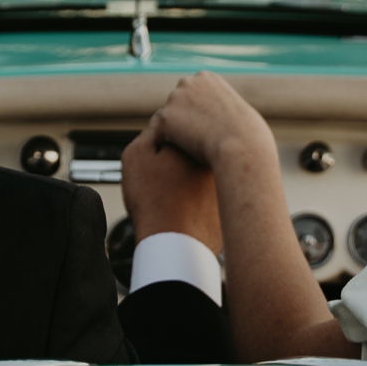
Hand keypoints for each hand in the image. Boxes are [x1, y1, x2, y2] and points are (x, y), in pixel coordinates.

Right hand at [120, 120, 221, 249]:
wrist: (172, 244)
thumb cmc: (153, 201)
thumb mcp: (137, 155)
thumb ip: (152, 131)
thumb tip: (164, 121)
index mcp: (197, 143)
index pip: (183, 129)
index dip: (164, 141)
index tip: (157, 158)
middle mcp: (218, 160)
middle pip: (196, 150)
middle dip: (181, 159)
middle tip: (163, 179)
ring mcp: (225, 184)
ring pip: (204, 173)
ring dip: (192, 178)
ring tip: (173, 197)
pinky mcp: (229, 205)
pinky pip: (211, 195)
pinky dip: (200, 199)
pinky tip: (185, 210)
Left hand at [151, 70, 276, 172]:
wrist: (240, 143)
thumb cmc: (245, 132)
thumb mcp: (236, 110)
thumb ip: (220, 107)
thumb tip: (217, 115)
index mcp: (206, 77)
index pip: (192, 93)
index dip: (197, 112)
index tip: (204, 127)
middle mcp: (187, 82)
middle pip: (177, 102)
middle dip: (182, 118)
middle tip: (193, 139)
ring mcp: (174, 98)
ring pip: (168, 118)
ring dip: (174, 131)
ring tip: (186, 149)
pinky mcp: (165, 117)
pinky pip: (159, 135)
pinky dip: (164, 145)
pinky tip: (172, 156)